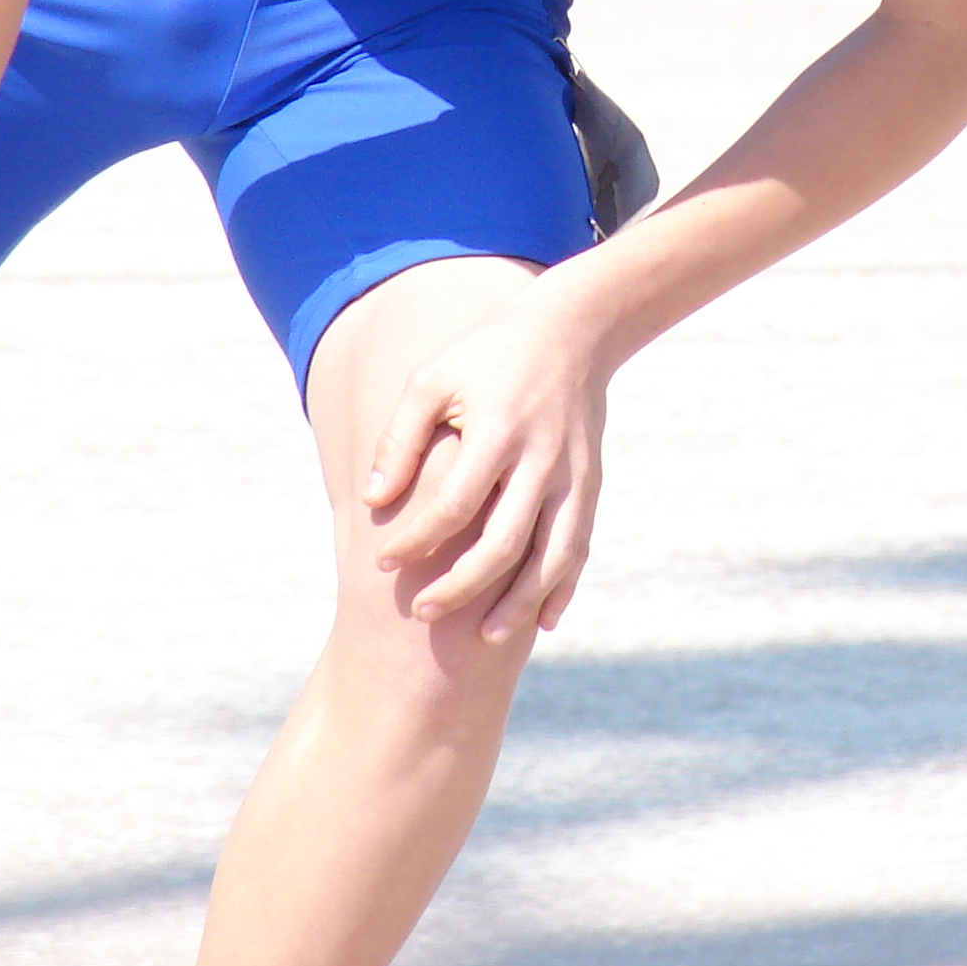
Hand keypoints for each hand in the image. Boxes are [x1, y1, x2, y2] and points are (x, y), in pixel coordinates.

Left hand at [363, 299, 609, 643]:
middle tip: (423, 612)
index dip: (415, 541)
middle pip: (502, 544)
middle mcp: (540, 461)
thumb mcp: (432, 379)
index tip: (382, 561)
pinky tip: (541, 622)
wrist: (573, 329)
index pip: (451, 506)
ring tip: (483, 636)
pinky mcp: (592, 485)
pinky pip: (580, 547)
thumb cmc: (487, 354)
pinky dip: (563, 588)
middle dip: (460, 586)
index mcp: (497, 432)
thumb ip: (400, 437)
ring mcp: (572, 477)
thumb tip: (374, 500)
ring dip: (519, 603)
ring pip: (551, 557)